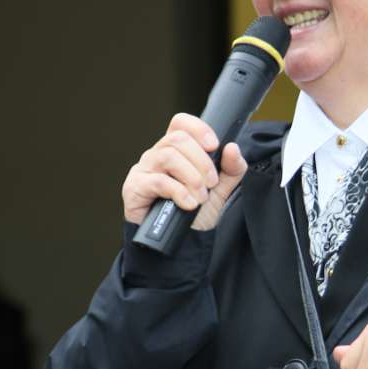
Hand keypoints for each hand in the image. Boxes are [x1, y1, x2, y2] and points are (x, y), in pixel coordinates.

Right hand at [122, 113, 246, 231]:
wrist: (181, 245)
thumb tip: (232, 147)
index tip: (214, 146)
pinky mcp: (135, 187)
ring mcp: (144, 170)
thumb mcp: (220, 190)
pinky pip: (158, 181)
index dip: (198, 129)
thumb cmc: (195, 215)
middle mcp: (157, 155)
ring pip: (168, 156)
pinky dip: (179, 192)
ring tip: (201, 197)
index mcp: (176, 150)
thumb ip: (231, 169)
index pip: (180, 123)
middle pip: (178, 139)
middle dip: (201, 161)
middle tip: (211, 183)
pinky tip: (189, 204)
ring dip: (192, 177)